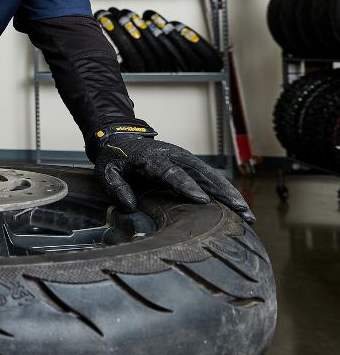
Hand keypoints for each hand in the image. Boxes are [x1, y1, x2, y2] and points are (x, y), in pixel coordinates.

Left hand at [86, 122, 254, 223]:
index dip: (187, 186)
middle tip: (240, 212)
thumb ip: (116, 188)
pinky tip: (239, 208)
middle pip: (201, 174)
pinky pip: (210, 179)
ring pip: (212, 177)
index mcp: (151, 158)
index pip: (171, 172)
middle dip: (222, 193)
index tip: (202, 200)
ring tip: (248, 215)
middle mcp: (173, 157)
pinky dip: (226, 193)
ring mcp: (184, 160)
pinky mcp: (190, 165)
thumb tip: (130, 206)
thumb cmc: (114, 158)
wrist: (120, 138)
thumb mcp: (106, 172)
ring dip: (230, 195)